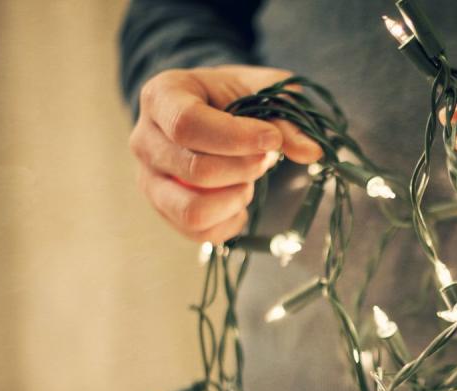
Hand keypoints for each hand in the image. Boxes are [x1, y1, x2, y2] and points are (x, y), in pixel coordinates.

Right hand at [129, 65, 321, 242]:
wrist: (212, 109)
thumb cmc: (236, 96)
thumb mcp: (264, 91)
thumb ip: (286, 118)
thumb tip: (312, 152)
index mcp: (162, 96)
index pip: (188, 125)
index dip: (236, 138)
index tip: (272, 140)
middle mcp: (144, 140)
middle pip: (196, 171)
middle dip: (245, 169)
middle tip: (265, 158)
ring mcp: (149, 180)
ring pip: (192, 210)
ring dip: (235, 199)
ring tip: (248, 180)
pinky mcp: (164, 210)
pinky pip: (198, 233)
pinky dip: (230, 222)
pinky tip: (241, 201)